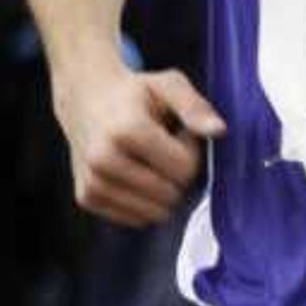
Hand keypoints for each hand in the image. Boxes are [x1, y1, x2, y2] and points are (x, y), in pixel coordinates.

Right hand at [60, 64, 224, 225]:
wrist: (86, 99)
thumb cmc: (136, 94)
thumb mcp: (169, 85)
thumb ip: (195, 107)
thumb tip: (219, 131)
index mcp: (125, 130)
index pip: (185, 170)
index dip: (189, 152)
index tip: (176, 134)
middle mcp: (103, 159)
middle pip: (171, 195)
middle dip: (176, 175)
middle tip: (161, 149)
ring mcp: (92, 182)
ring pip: (155, 214)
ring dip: (160, 191)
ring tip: (147, 160)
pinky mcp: (86, 198)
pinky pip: (136, 219)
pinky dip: (142, 202)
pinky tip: (133, 173)